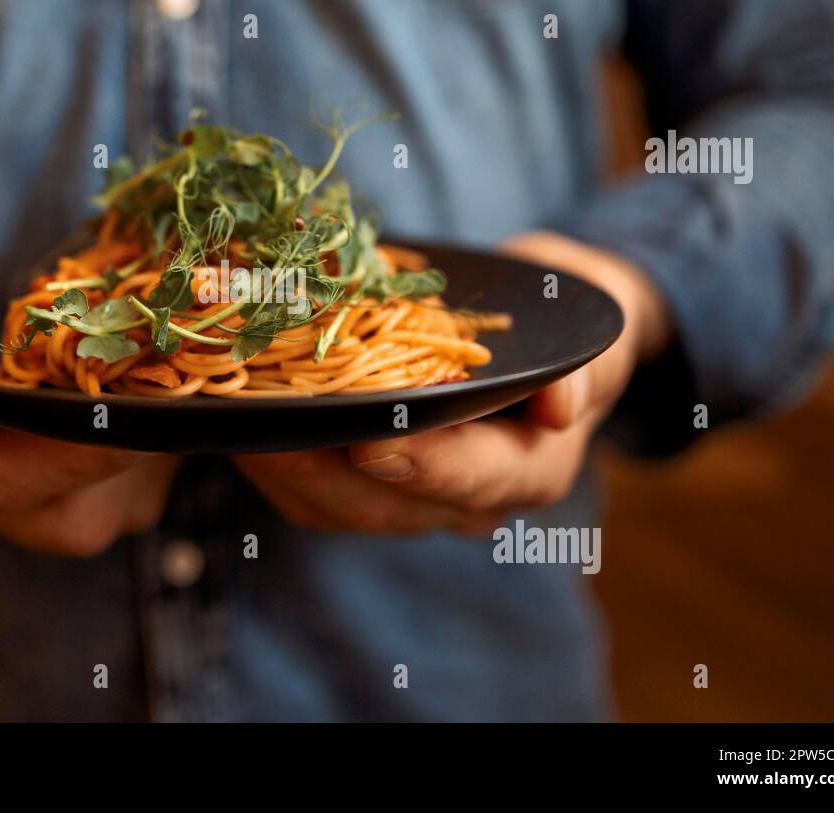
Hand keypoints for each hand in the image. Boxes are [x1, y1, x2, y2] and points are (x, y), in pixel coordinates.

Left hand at [233, 231, 670, 535]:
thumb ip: (586, 368)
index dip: (421, 467)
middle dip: (324, 471)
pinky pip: (314, 490)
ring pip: (339, 506)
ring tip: (241, 422)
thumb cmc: (565, 328)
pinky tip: (243, 421)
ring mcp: (414, 497)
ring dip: (286, 468)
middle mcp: (467, 500)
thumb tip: (562, 405)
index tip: (372, 443)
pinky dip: (277, 461)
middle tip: (273, 429)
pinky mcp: (370, 482)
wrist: (540, 334)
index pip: (472, 481)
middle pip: (387, 506)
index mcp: (529, 469)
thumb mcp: (592, 335)